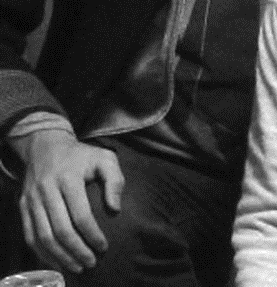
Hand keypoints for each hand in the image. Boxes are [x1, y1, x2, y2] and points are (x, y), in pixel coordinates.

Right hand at [12, 129, 123, 273]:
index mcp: (68, 179)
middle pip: (60, 230)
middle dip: (77, 251)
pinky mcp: (23, 207)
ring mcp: (31, 200)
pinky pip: (29, 235)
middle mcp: (46, 191)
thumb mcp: (105, 158)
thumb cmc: (81, 155)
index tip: (104, 247)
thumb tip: (116, 210)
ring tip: (77, 267)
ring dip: (59, 256)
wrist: (45, 146)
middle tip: (91, 263)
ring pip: (42, 236)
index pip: (80, 215)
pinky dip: (42, 252)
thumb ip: (115, 181)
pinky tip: (56, 261)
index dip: (92, 235)